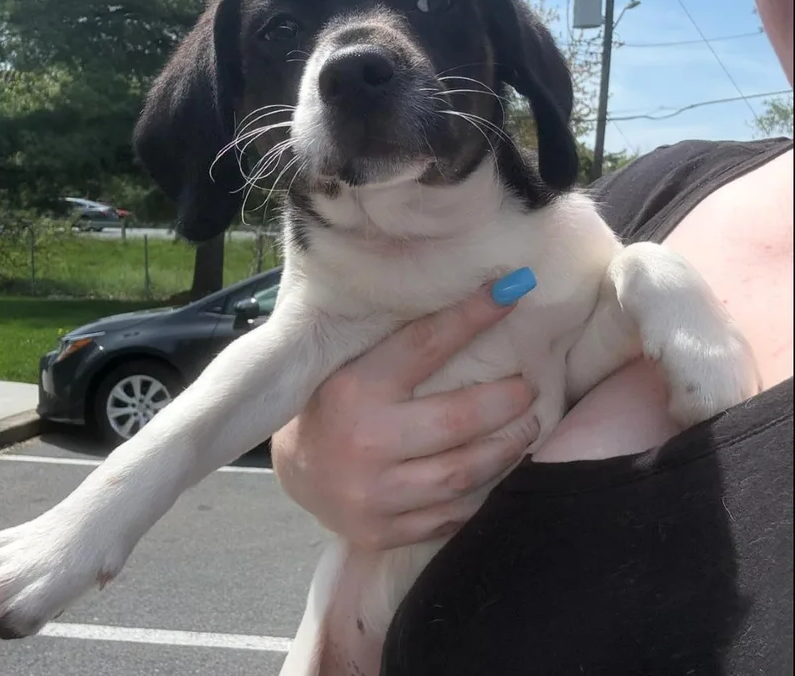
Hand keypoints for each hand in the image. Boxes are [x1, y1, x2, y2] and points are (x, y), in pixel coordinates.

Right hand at [271, 276, 538, 550]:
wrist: (294, 469)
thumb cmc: (332, 404)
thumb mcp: (353, 365)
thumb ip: (401, 347)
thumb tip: (474, 305)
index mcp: (354, 388)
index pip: (426, 344)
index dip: (473, 316)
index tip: (511, 292)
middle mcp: (363, 441)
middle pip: (458, 420)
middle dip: (506, 403)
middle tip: (528, 389)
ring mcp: (373, 494)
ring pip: (462, 474)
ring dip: (505, 449)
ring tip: (525, 429)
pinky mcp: (382, 531)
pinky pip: (449, 515)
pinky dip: (481, 493)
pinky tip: (497, 473)